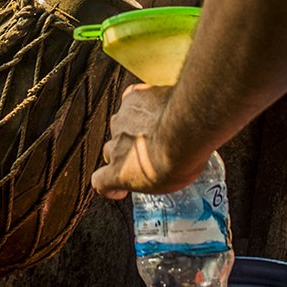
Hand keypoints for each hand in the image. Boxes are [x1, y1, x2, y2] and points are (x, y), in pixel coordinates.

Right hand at [90, 83, 189, 198]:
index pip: (100, 181)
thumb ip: (153, 176)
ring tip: (157, 126)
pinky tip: (155, 105)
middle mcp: (115, 146)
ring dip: (134, 127)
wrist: (186, 130)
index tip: (118, 187)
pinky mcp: (132, 98)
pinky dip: (141, 103)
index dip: (108, 186)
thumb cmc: (181, 161)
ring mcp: (122, 121)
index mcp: (119, 172)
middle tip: (147, 151)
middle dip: (125, 152)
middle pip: (112, 150)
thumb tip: (163, 169)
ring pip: (121, 124)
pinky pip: (131, 99)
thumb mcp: (168, 183)